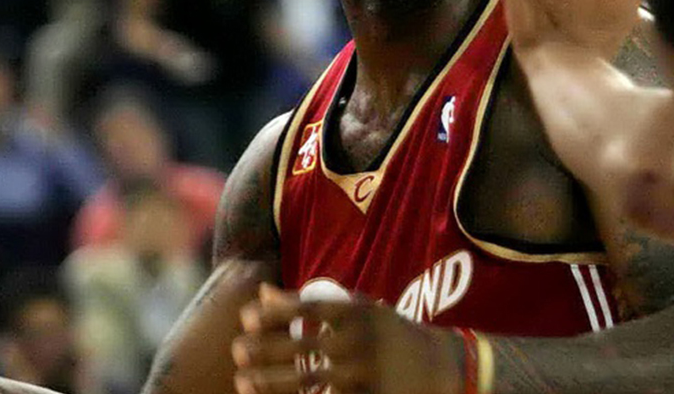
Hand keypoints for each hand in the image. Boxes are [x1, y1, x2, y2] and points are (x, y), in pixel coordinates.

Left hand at [232, 284, 462, 393]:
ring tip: (241, 379)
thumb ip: (311, 302)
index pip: (307, 307)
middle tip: (236, 349)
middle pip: (299, 346)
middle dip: (262, 349)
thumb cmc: (387, 333)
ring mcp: (360, 374)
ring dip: (267, 381)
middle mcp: (357, 341)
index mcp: (356, 312)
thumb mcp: (357, 308)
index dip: (273, 312)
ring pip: (304, 380)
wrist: (437, 367)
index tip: (246, 318)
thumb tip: (263, 293)